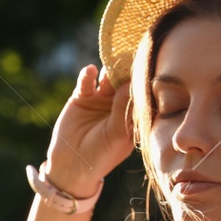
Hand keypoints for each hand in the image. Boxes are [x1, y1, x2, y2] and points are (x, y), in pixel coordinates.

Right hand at [43, 63, 133, 196]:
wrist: (71, 165)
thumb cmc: (100, 155)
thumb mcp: (116, 135)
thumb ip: (123, 109)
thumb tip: (131, 83)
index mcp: (132, 115)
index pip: (141, 94)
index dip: (144, 81)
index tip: (150, 65)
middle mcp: (118, 104)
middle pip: (125, 81)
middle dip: (128, 69)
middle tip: (132, 54)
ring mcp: (100, 99)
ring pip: (107, 78)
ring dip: (110, 69)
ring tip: (113, 62)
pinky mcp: (82, 97)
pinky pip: (86, 82)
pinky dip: (88, 75)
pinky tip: (90, 71)